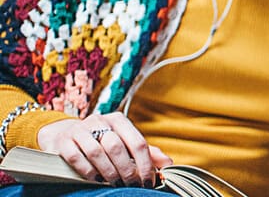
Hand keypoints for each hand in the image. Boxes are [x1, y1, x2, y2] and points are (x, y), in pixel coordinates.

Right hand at [35, 112, 172, 185]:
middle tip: (132, 186)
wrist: (66, 134)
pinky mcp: (63, 141)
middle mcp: (100, 120)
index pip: (138, 142)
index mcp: (119, 120)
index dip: (145, 165)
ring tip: (115, 184)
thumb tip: (168, 164)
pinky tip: (96, 180)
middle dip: (127, 171)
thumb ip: (146, 152)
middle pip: (118, 148)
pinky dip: (88, 171)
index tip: (148, 181)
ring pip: (97, 153)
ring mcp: (79, 129)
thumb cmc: (102, 141)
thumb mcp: (125, 142)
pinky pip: (77, 158)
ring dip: (108, 172)